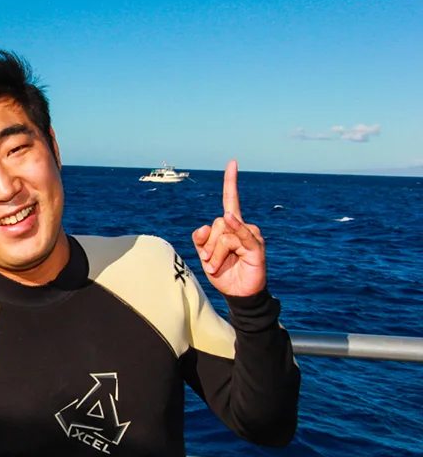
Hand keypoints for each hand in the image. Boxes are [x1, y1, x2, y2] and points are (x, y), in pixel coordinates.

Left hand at [191, 160, 266, 296]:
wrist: (237, 294)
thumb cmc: (223, 273)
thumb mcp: (205, 255)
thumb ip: (200, 240)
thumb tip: (203, 227)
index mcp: (231, 226)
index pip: (230, 200)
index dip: (231, 182)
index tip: (232, 162)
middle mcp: (243, 227)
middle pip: (217, 222)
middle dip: (207, 244)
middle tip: (209, 262)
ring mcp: (251, 236)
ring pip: (223, 233)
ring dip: (214, 253)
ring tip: (216, 266)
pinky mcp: (256, 248)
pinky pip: (240, 235)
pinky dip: (233, 232)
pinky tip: (231, 224)